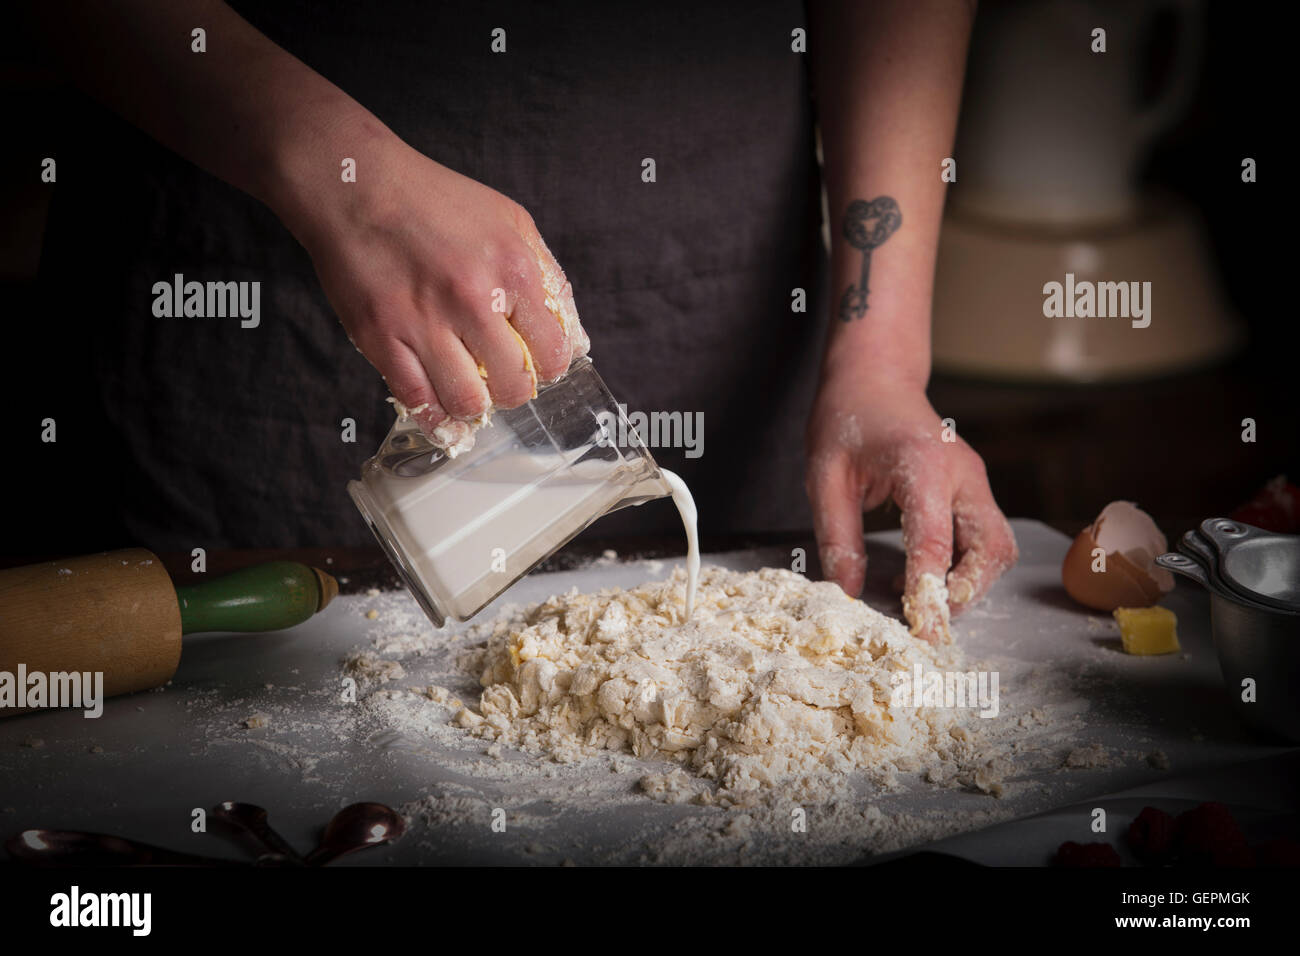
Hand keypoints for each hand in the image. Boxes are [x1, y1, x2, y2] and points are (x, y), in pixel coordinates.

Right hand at [280, 134, 588, 447]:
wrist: (356, 185)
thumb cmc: (435, 200)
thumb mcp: (512, 222)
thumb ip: (549, 280)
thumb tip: (575, 340)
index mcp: (512, 270)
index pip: (552, 354)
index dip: (546, 368)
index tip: (533, 365)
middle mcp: (473, 299)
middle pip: (513, 386)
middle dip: (511, 391)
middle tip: (497, 379)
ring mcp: (424, 322)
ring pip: (467, 403)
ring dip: (473, 407)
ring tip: (468, 393)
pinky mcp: (382, 337)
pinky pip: (416, 400)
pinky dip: (433, 415)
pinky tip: (439, 409)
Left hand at [804, 370, 1016, 642]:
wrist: (876, 377)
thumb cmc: (847, 418)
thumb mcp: (825, 476)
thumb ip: (837, 536)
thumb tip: (847, 594)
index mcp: (922, 465)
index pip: (935, 541)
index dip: (929, 592)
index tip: (921, 632)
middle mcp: (962, 473)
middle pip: (992, 548)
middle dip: (965, 592)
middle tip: (925, 620)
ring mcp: (974, 480)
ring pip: (998, 547)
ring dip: (970, 583)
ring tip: (920, 600)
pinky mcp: (974, 490)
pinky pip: (986, 538)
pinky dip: (966, 567)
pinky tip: (924, 577)